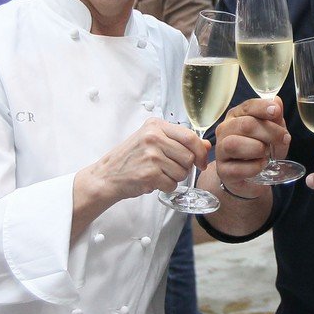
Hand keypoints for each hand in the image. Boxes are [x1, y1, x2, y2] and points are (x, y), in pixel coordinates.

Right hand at [83, 118, 208, 202]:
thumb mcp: (154, 142)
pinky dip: (166, 187)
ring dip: (174, 178)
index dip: (200, 151)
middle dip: (185, 167)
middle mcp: (153, 137)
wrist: (107, 175)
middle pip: (189, 157)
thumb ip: (180, 141)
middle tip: (170, 169)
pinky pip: (172, 184)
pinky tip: (154, 181)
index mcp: (156, 126)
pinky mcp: (149, 174)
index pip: (190, 136)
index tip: (201, 161)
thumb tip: (207, 145)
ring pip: (182, 172)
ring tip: (159, 174)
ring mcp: (151, 156)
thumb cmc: (131, 158)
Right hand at [213, 98, 288, 195]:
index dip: (262, 107)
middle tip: (283, 139)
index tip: (276, 111)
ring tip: (267, 153)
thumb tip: (277, 101)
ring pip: (235, 144)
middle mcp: (225, 130)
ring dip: (258, 149)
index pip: (247, 106)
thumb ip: (274, 118)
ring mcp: (220, 151)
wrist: (250, 177)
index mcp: (236, 116)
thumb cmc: (260, 150)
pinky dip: (255, 167)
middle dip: (269, 131)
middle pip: (245, 125)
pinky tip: (261, 165)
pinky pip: (238, 168)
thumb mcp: (272, 132)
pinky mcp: (223, 171)